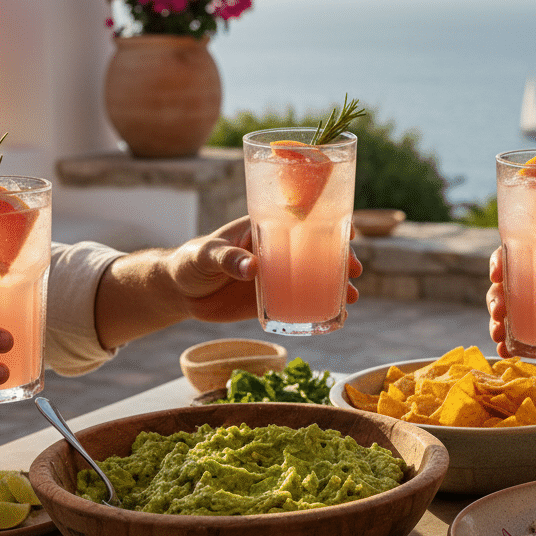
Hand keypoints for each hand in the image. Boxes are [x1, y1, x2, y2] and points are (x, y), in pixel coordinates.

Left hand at [160, 216, 362, 323]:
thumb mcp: (207, 255)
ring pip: (315, 276)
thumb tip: (253, 268)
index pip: (303, 218)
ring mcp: (277, 275)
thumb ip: (228, 258)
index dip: (330, 220)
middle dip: (342, 257)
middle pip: (318, 249)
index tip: (349, 230)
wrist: (180, 292)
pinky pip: (302, 301)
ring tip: (352, 298)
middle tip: (355, 271)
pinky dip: (321, 307)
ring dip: (338, 285)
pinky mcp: (272, 299)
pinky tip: (337, 317)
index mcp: (264, 228)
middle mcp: (277, 250)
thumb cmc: (192, 261)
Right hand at [488, 250, 535, 358]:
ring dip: (498, 322)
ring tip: (498, 335)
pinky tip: (505, 352)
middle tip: (499, 312)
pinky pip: (524, 339)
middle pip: (510, 285)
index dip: (503, 259)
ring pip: (511, 312)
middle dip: (496, 297)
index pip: (525, 254)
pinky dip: (511, 345)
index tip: (498, 273)